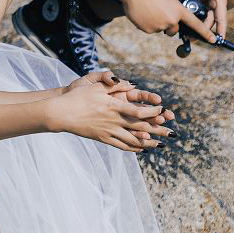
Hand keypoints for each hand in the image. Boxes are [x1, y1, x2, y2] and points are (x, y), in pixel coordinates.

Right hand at [49, 69, 174, 151]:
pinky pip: (121, 145)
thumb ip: (113, 84)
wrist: (62, 112)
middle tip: (171, 132)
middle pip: (139, 126)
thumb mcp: (95, 86)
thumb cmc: (77, 96)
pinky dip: (133, 148)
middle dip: (157, 129)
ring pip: (132, 140)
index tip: (163, 111)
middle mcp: (113, 120)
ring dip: (148, 142)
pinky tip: (141, 149)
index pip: (138, 110)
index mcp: (113, 106)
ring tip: (160, 145)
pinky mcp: (102, 138)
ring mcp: (108, 131)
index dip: (152, 112)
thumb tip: (129, 84)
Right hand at [113, 0, 213, 40]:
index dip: (205, 33)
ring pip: (161, 28)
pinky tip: (142, 13)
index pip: (195, 24)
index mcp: (179, 10)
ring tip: (149, 9)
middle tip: (160, 12)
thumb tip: (176, 14)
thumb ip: (176, 6)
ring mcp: (160, 26)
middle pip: (174, 28)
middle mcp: (172, 21)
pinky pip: (151, 29)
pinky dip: (148, 23)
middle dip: (170, 23)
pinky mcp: (149, 30)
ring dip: (157, 22)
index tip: (213, 40)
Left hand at [178, 0, 228, 41]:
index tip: (218, 41)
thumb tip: (177, 0)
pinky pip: (200, 10)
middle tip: (191, 37)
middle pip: (210, 20)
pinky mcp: (205, 0)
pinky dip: (194, 15)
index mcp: (220, 0)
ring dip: (197, 23)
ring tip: (187, 31)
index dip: (220, 31)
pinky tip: (186, 19)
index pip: (221, 19)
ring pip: (204, 16)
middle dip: (202, 30)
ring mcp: (211, 2)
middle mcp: (216, 4)